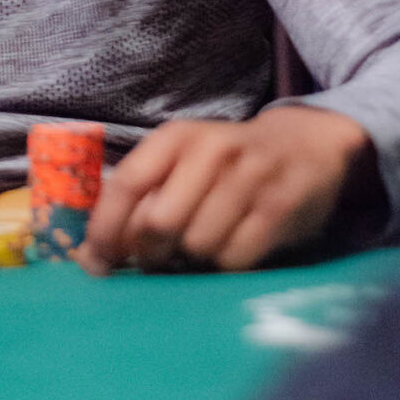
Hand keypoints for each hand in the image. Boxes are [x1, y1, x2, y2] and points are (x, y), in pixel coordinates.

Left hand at [75, 106, 375, 274]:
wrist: (306, 144)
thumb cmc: (227, 163)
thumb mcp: (183, 162)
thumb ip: (142, 198)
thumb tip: (94, 255)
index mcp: (177, 138)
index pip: (127, 183)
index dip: (105, 228)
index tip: (96, 262)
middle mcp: (212, 150)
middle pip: (159, 223)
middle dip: (151, 251)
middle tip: (160, 255)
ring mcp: (249, 177)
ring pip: (197, 245)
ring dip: (193, 257)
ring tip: (203, 242)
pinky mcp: (281, 207)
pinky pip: (235, 258)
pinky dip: (227, 262)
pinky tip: (235, 243)